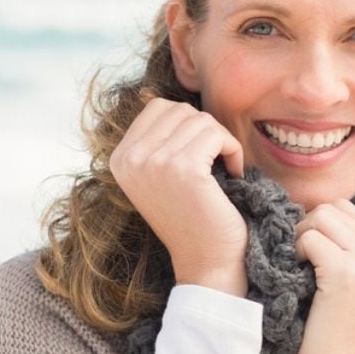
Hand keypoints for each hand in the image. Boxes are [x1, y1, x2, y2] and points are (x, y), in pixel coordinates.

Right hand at [110, 96, 248, 295]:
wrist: (208, 262)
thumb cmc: (194, 216)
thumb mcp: (162, 173)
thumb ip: (157, 137)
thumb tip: (148, 91)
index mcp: (120, 158)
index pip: (158, 107)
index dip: (188, 125)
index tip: (199, 158)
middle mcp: (130, 159)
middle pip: (181, 110)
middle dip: (206, 132)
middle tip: (216, 165)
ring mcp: (154, 163)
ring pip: (201, 120)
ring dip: (222, 143)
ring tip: (224, 172)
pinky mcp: (183, 169)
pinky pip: (217, 134)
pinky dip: (233, 151)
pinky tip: (234, 175)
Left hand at [293, 200, 354, 353]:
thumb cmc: (343, 327)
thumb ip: (350, 246)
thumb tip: (316, 212)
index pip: (346, 208)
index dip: (320, 225)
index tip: (312, 253)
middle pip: (332, 207)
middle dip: (309, 227)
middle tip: (302, 260)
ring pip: (320, 217)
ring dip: (302, 238)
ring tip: (302, 267)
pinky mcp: (344, 271)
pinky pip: (309, 239)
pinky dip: (297, 252)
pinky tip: (300, 276)